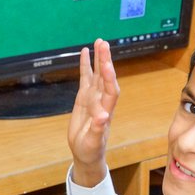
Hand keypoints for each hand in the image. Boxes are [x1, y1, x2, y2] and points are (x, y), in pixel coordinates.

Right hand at [67, 38, 119, 186]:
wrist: (86, 153)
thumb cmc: (91, 149)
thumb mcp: (93, 142)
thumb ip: (97, 129)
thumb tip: (103, 116)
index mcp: (106, 110)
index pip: (110, 90)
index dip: (109, 77)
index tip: (106, 64)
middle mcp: (102, 100)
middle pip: (105, 77)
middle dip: (105, 61)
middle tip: (104, 44)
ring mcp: (93, 97)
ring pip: (97, 74)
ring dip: (98, 59)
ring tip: (99, 42)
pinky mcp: (84, 97)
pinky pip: (86, 78)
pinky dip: (86, 65)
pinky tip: (85, 52)